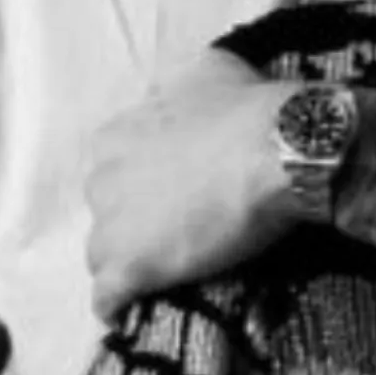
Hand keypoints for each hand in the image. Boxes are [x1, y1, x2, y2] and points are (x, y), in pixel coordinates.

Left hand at [85, 47, 302, 320]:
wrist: (275, 150)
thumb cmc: (246, 108)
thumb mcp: (210, 70)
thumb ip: (182, 86)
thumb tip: (192, 91)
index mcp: (114, 136)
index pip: (113, 168)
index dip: (146, 181)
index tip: (177, 189)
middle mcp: (100, 178)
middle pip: (108, 211)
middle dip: (136, 220)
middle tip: (182, 225)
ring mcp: (110, 226)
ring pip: (104, 255)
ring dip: (131, 262)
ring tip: (171, 269)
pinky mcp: (128, 268)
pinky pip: (108, 298)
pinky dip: (124, 303)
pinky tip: (145, 304)